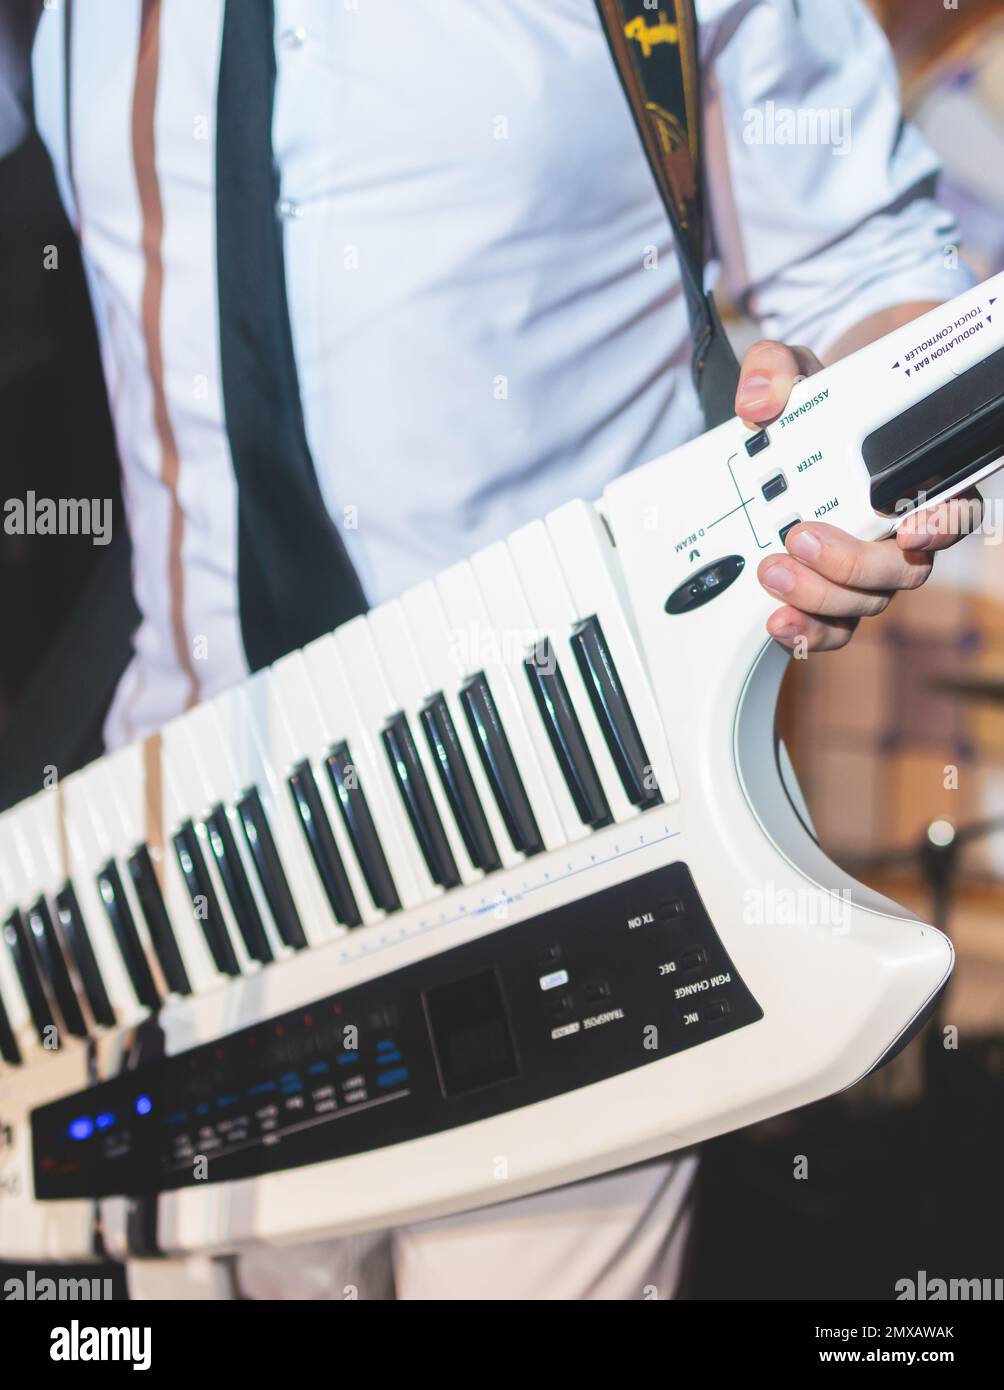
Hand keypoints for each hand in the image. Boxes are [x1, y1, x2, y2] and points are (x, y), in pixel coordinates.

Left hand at [734, 340, 979, 652]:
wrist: (774, 446)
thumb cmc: (807, 408)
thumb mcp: (790, 373)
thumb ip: (775, 369)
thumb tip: (760, 401)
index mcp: (909, 476)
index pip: (953, 508)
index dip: (942, 524)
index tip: (912, 528)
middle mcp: (896, 531)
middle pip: (904, 567)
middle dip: (853, 561)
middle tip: (801, 537)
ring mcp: (863, 570)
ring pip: (865, 602)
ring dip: (820, 595)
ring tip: (773, 572)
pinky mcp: (826, 596)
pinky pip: (831, 629)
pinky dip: (808, 632)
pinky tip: (778, 621)